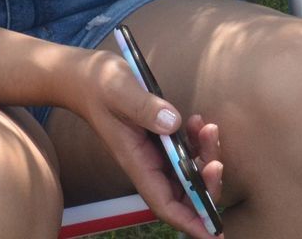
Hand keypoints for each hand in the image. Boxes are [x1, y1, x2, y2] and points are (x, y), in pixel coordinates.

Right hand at [61, 48, 224, 237]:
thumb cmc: (98, 84)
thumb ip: (144, 107)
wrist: (83, 77)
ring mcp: (154, 153)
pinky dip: (199, 143)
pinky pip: (186, 152)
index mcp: (135, 162)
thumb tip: (173, 124)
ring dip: (206, 159)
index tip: (212, 232)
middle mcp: (146, 163)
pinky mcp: (159, 138)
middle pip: (182, 193)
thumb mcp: (120, 90)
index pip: (165, 203)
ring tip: (209, 130)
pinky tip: (199, 122)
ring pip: (188, 172)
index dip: (189, 220)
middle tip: (217, 164)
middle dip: (206, 186)